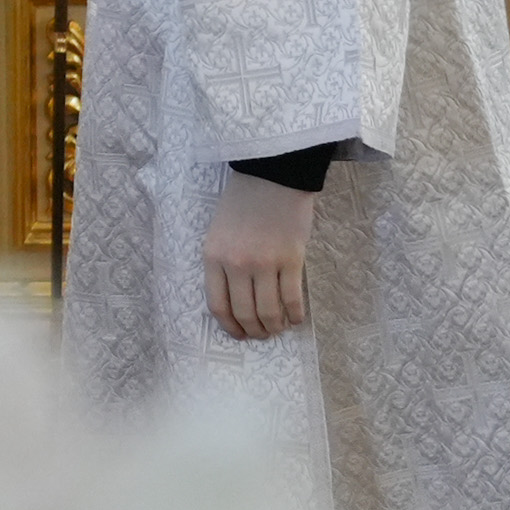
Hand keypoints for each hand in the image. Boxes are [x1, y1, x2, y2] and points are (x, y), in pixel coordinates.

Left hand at [201, 172, 317, 341]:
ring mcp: (264, 263)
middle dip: (254, 330)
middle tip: (262, 334)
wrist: (271, 175)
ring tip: (278, 328)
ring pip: (269, 311)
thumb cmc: (242, 201)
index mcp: (213, 256)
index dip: (229, 326)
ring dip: (274, 326)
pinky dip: (295, 314)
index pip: (217, 304)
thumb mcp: (219, 231)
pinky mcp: (291, 259)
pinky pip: (292, 298)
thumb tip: (235, 299)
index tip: (238, 334)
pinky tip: (296, 318)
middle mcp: (236, 264)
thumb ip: (222, 263)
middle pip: (244, 313)